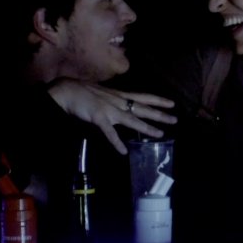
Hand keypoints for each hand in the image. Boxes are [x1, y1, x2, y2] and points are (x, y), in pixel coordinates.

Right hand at [47, 79, 177, 153]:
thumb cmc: (84, 91)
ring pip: (132, 120)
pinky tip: (123, 151)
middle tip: (175, 120)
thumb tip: (123, 105)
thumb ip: (115, 99)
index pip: (144, 96)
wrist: (68, 90)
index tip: (172, 104)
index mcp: (120, 95)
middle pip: (143, 108)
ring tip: (159, 134)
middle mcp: (118, 101)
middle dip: (160, 114)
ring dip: (146, 127)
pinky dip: (116, 142)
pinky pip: (110, 133)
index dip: (158, 100)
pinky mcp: (99, 118)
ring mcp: (110, 109)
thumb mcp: (105, 93)